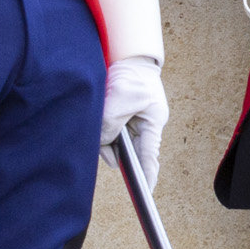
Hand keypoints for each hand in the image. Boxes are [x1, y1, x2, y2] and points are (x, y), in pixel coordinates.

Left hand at [102, 56, 169, 191]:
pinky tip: (97, 126)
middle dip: (114, 152)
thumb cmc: (132, 74)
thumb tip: (103, 142)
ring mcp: (129, 123)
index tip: (146, 193)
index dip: (147, 175)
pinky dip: (99, 133)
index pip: (150, 156)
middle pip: (128, 151)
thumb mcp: (121, 98)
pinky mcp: (116, 117)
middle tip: (106, 150)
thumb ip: (110, 123)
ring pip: (113, 143)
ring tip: (102, 124)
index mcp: (153, 123)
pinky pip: (106, 133)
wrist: (127, 55)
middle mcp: (142, 126)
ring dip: (104, 140)